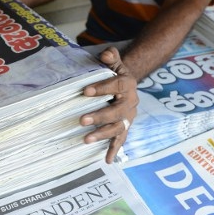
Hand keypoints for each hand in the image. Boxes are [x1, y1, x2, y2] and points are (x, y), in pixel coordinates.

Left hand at [80, 47, 138, 163]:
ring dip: (103, 134)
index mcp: (128, 84)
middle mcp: (131, 102)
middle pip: (118, 111)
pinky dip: (114, 150)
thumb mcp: (114, 61)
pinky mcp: (125, 127)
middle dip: (100, 116)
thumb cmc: (115, 73)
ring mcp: (129, 117)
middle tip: (82, 120)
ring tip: (86, 139)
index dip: (102, 88)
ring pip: (118, 127)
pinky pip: (121, 140)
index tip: (85, 91)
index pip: (117, 86)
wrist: (126, 85)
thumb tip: (105, 54)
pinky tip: (107, 159)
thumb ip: (110, 56)